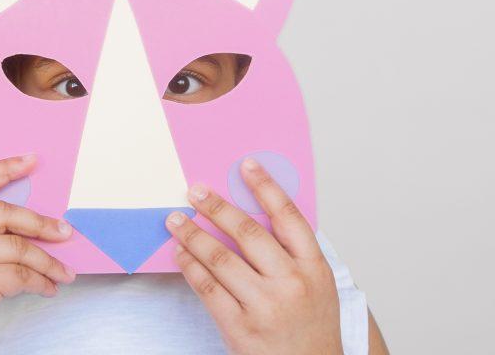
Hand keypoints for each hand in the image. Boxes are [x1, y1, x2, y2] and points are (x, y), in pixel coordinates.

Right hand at [0, 155, 75, 354]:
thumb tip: (27, 225)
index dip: (3, 168)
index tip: (30, 160)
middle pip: (3, 212)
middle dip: (41, 222)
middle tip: (65, 232)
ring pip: (17, 246)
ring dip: (48, 261)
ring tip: (62, 273)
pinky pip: (19, 275)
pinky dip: (41, 282)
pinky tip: (47, 289)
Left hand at [165, 158, 341, 354]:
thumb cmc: (313, 327)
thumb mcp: (318, 285)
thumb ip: (292, 252)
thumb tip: (255, 212)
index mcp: (314, 267)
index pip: (288, 216)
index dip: (266, 187)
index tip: (246, 166)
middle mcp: (290, 283)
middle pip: (247, 233)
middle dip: (216, 207)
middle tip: (195, 192)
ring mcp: (264, 306)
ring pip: (220, 258)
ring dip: (193, 234)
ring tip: (176, 220)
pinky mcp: (240, 327)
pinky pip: (207, 288)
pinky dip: (190, 266)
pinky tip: (181, 253)